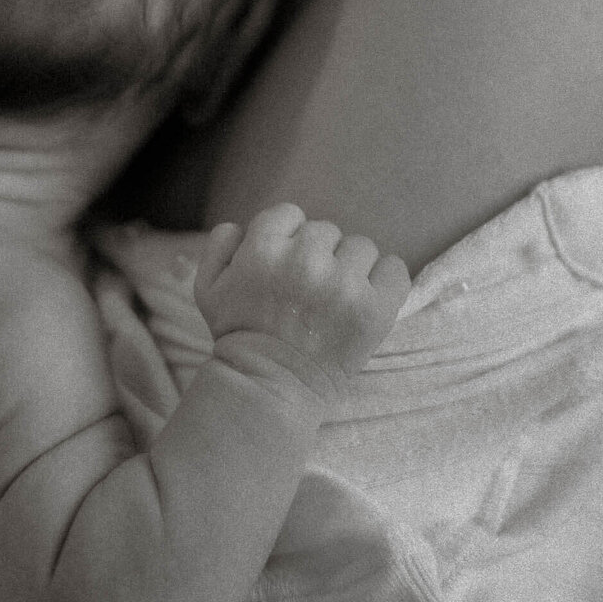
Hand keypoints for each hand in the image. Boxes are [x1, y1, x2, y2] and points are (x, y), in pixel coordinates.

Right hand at [194, 203, 410, 400]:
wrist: (271, 387)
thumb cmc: (241, 335)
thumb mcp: (208, 290)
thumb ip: (219, 246)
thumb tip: (241, 226)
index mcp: (263, 250)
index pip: (289, 214)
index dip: (287, 238)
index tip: (286, 265)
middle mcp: (304, 262)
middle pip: (326, 231)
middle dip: (319, 255)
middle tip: (309, 289)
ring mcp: (342, 286)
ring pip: (361, 247)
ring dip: (351, 267)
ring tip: (336, 297)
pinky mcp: (373, 310)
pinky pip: (394, 269)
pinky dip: (386, 279)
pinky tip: (368, 297)